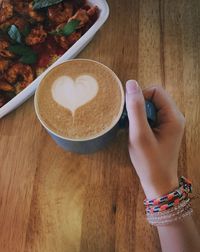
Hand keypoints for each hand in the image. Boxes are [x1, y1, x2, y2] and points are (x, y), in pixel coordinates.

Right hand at [126, 80, 184, 198]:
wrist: (158, 183)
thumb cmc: (148, 161)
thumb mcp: (139, 134)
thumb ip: (135, 108)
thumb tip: (131, 83)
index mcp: (173, 116)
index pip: (156, 91)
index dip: (140, 96)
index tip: (130, 113)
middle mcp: (174, 116)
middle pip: (154, 98)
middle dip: (139, 106)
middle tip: (130, 123)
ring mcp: (170, 123)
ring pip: (151, 107)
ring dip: (139, 114)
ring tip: (133, 130)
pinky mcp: (165, 129)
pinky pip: (152, 116)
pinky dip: (141, 121)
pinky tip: (136, 133)